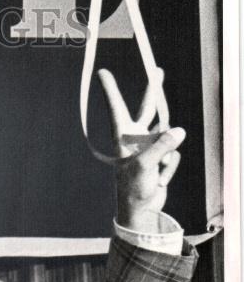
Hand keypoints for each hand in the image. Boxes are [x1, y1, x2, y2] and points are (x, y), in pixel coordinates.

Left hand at [98, 68, 184, 232]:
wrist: (139, 211)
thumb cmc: (134, 189)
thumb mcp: (145, 166)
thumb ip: (162, 146)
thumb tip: (178, 131)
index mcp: (123, 137)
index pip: (117, 108)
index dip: (111, 90)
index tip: (102, 72)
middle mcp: (135, 139)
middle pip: (147, 110)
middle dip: (154, 91)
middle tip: (157, 70)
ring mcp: (149, 147)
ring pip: (168, 139)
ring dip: (166, 158)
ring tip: (155, 175)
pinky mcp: (160, 156)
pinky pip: (173, 155)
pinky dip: (169, 169)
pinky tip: (159, 181)